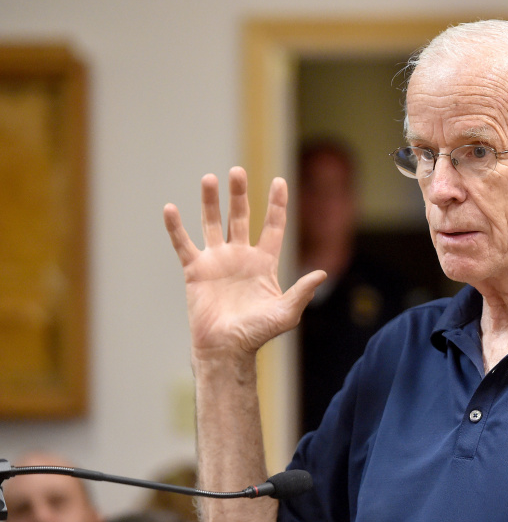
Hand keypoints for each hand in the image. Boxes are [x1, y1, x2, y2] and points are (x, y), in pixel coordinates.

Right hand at [163, 167, 326, 366]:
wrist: (226, 350)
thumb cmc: (257, 334)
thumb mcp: (286, 313)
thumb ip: (302, 292)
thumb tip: (323, 273)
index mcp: (264, 263)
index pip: (272, 226)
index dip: (277, 204)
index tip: (280, 181)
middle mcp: (240, 257)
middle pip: (240, 217)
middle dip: (239, 194)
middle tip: (237, 171)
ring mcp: (217, 262)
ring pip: (212, 224)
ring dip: (210, 202)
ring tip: (209, 179)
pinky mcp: (195, 271)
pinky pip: (184, 244)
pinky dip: (176, 227)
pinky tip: (170, 208)